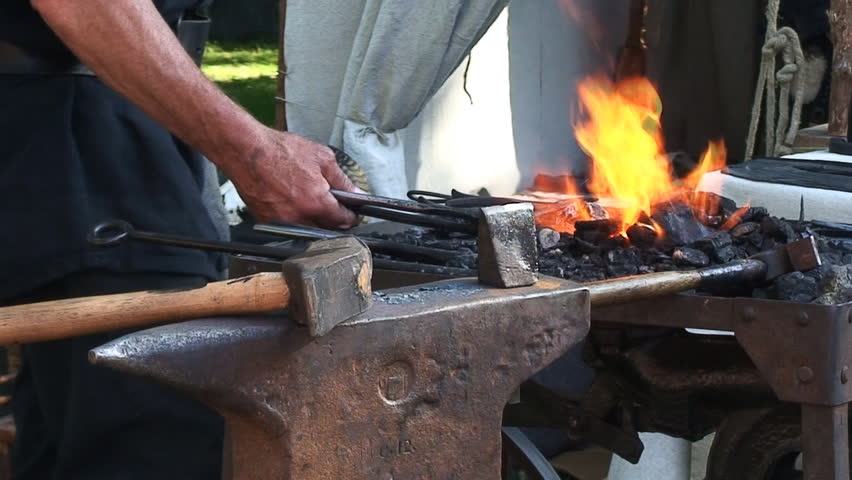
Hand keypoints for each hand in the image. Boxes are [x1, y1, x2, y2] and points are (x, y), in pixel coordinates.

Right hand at [226, 128, 359, 228]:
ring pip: (308, 231)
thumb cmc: (279, 151)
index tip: (353, 212)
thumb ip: (342, 179)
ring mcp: (282, 222)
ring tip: (312, 202)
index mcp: (316, 202)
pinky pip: (289, 227)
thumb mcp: (322, 158)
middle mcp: (299, 217)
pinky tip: (293, 202)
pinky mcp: (267, 222)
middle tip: (334, 205)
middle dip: (334, 220)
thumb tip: (357, 193)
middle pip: (327, 230)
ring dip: (315, 221)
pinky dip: (296, 219)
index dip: (352, 216)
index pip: (344, 221)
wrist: (246, 151)